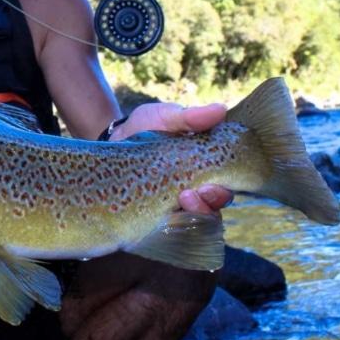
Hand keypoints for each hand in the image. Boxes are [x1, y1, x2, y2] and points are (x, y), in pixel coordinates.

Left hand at [111, 102, 233, 215]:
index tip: (214, 184)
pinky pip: (171, 230)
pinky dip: (172, 226)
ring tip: (180, 199)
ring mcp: (176, 205)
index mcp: (205, 167)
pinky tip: (164, 218)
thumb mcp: (166, 117)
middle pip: (214, 206)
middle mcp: (195, 189)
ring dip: (193, 214)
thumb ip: (190, 117)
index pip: (226, 184)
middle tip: (192, 194)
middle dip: (209, 203)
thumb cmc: (145, 127)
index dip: (224, 189)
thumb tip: (220, 109)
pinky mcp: (155, 217)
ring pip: (196, 221)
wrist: (112, 141)